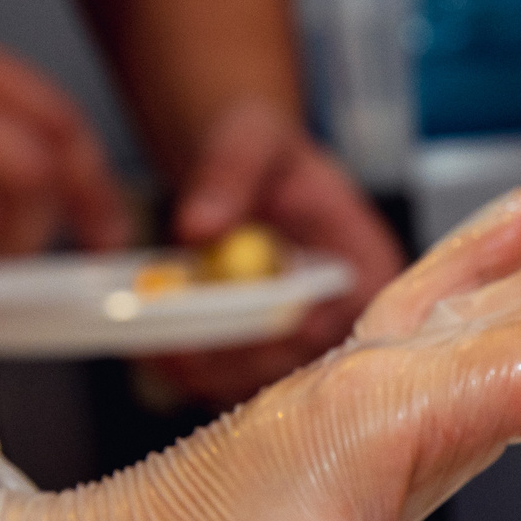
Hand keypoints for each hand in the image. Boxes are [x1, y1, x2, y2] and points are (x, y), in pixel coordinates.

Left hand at [137, 98, 405, 409]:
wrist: (242, 169)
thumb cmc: (262, 150)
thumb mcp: (250, 139)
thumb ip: (228, 174)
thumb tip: (198, 227)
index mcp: (367, 267)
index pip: (332, 318)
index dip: (273, 326)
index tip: (213, 318)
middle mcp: (347, 317)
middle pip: (295, 362)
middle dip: (228, 356)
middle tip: (167, 343)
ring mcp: (307, 344)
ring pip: (259, 381)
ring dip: (202, 368)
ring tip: (153, 343)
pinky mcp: (267, 358)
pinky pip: (228, 380)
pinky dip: (188, 369)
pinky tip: (156, 347)